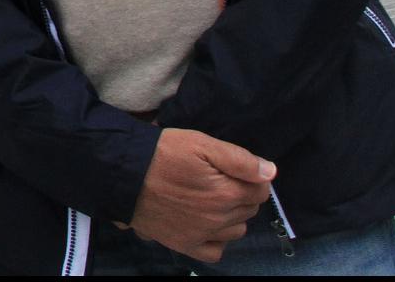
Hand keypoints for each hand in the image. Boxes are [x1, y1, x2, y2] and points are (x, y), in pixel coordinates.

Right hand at [127, 129, 274, 263]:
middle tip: (218, 179)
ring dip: (232, 216)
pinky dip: (217, 240)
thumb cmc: (163, 152)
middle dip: (241, 194)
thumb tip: (270, 172)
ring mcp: (203, 234)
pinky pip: (215, 251)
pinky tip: (207, 224)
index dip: (252, 177)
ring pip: (236, 230)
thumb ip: (239, 159)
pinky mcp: (185, 244)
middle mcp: (220, 219)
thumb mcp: (201, 143)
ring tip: (212, 199)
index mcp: (228, 193)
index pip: (261, 190)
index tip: (233, 168)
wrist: (124, 172)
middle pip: (249, 209)